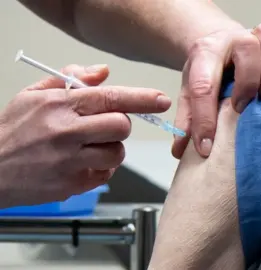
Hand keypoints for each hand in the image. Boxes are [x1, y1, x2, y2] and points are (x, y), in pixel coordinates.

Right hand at [0, 64, 170, 206]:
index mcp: (60, 105)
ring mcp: (70, 161)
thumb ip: (71, 80)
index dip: (142, 98)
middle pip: (121, 127)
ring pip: (117, 153)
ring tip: (90, 147)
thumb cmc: (12, 131)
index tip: (160, 99)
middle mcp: (67, 132)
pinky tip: (82, 163)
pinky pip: (106, 175)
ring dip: (111, 149)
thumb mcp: (34, 95)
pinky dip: (101, 169)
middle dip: (119, 126)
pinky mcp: (71, 184)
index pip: (111, 98)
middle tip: (104, 126)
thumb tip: (103, 72)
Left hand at [172, 24, 260, 157]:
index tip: (206, 148)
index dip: (204, 120)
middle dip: (247, 82)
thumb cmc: (208, 71)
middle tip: (244, 109)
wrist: (220, 44)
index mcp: (206, 53)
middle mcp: (232, 40)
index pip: (203, 86)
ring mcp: (258, 36)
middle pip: (245, 48)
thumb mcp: (191, 92)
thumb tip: (180, 151)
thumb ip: (187, 119)